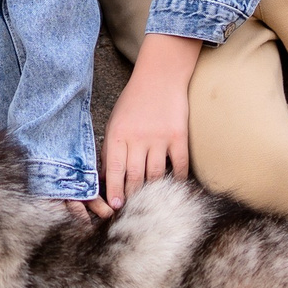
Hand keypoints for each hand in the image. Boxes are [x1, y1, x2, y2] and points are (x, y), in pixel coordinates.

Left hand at [93, 35, 198, 216]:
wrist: (160, 77)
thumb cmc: (134, 101)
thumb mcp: (116, 121)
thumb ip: (112, 147)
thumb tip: (108, 177)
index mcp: (118, 134)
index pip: (113, 169)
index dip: (114, 190)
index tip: (115, 207)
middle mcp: (138, 138)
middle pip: (134, 176)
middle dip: (132, 196)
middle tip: (132, 211)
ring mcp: (159, 138)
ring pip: (155, 175)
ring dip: (152, 192)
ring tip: (151, 203)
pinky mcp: (178, 137)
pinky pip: (179, 166)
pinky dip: (177, 180)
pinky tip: (174, 190)